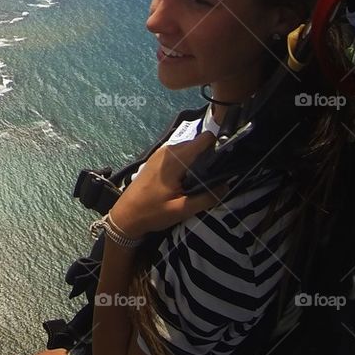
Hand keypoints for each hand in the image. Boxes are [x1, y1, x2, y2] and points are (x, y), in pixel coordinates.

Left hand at [108, 131, 229, 237]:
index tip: (229, 159)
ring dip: (200, 161)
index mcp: (175, 158)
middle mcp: (168, 150)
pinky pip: (180, 155)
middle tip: (220, 175)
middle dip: (211, 156)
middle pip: (198, 144)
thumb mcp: (182, 209)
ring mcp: (161, 154)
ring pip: (189, 150)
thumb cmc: (152, 212)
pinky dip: (189, 163)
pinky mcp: (158, 160)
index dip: (218, 145)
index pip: (204, 139)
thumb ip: (206, 197)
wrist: (125, 215)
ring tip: (208, 180)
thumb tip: (227, 185)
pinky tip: (192, 181)